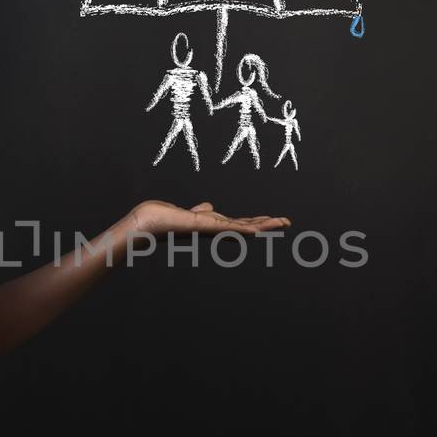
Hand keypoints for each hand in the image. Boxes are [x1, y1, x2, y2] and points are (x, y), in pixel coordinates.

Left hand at [129, 199, 290, 238]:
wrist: (148, 224)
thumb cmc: (165, 219)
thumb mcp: (190, 213)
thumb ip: (201, 211)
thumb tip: (209, 207)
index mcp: (214, 225)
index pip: (241, 223)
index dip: (258, 221)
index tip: (274, 220)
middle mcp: (214, 229)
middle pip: (246, 226)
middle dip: (267, 224)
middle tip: (287, 222)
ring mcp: (210, 229)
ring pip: (241, 227)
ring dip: (262, 225)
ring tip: (280, 222)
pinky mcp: (202, 226)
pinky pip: (226, 228)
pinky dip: (242, 229)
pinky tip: (255, 230)